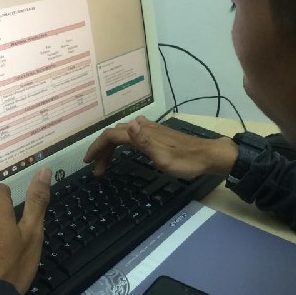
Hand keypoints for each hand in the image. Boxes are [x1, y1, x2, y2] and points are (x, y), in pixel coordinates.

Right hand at [83, 116, 237, 178]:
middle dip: (102, 150)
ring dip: (111, 148)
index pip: (111, 136)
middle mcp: (144, 128)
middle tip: (96, 169)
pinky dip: (122, 142)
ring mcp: (151, 130)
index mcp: (142, 133)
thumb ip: (144, 142)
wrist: (207, 156)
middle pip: (115, 134)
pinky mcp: (157, 134)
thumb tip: (129, 125)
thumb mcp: (163, 158)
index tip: (88, 162)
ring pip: (123, 134)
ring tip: (106, 164)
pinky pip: (133, 134)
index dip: (96, 147)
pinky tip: (126, 148)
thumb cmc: (186, 162)